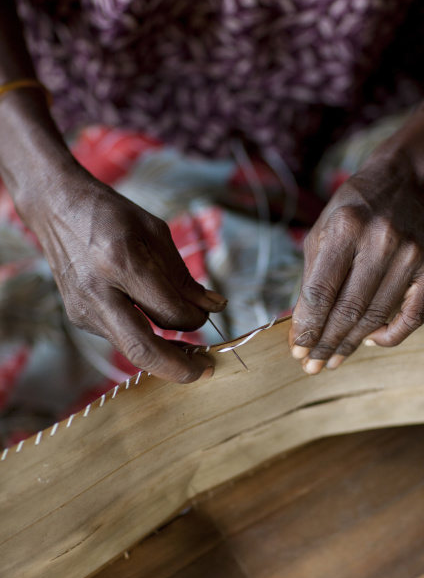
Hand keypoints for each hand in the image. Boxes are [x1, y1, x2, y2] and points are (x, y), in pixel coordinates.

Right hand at [27, 165, 226, 381]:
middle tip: (206, 371)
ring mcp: (83, 309)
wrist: (56, 207)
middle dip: (178, 368)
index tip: (210, 314)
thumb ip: (182, 276)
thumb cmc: (111, 214)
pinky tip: (159, 329)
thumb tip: (213, 307)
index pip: (169, 311)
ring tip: (190, 352)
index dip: (196, 320)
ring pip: (131, 349)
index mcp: (121, 263)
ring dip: (164, 356)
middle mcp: (98, 292)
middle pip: (142, 350)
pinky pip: (120, 336)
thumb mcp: (155, 232)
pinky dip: (145, 338)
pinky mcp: (78, 317)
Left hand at [289, 160, 423, 373]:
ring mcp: (413, 252)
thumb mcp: (321, 233)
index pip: (321, 291)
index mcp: (345, 227)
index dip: (308, 327)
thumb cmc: (352, 212)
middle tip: (313, 366)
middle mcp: (381, 239)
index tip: (297, 350)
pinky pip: (414, 316)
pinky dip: (390, 336)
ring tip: (333, 360)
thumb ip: (312, 279)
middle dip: (326, 343)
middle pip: (349, 309)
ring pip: (378, 316)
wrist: (402, 183)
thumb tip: (302, 329)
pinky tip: (369, 341)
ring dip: (351, 344)